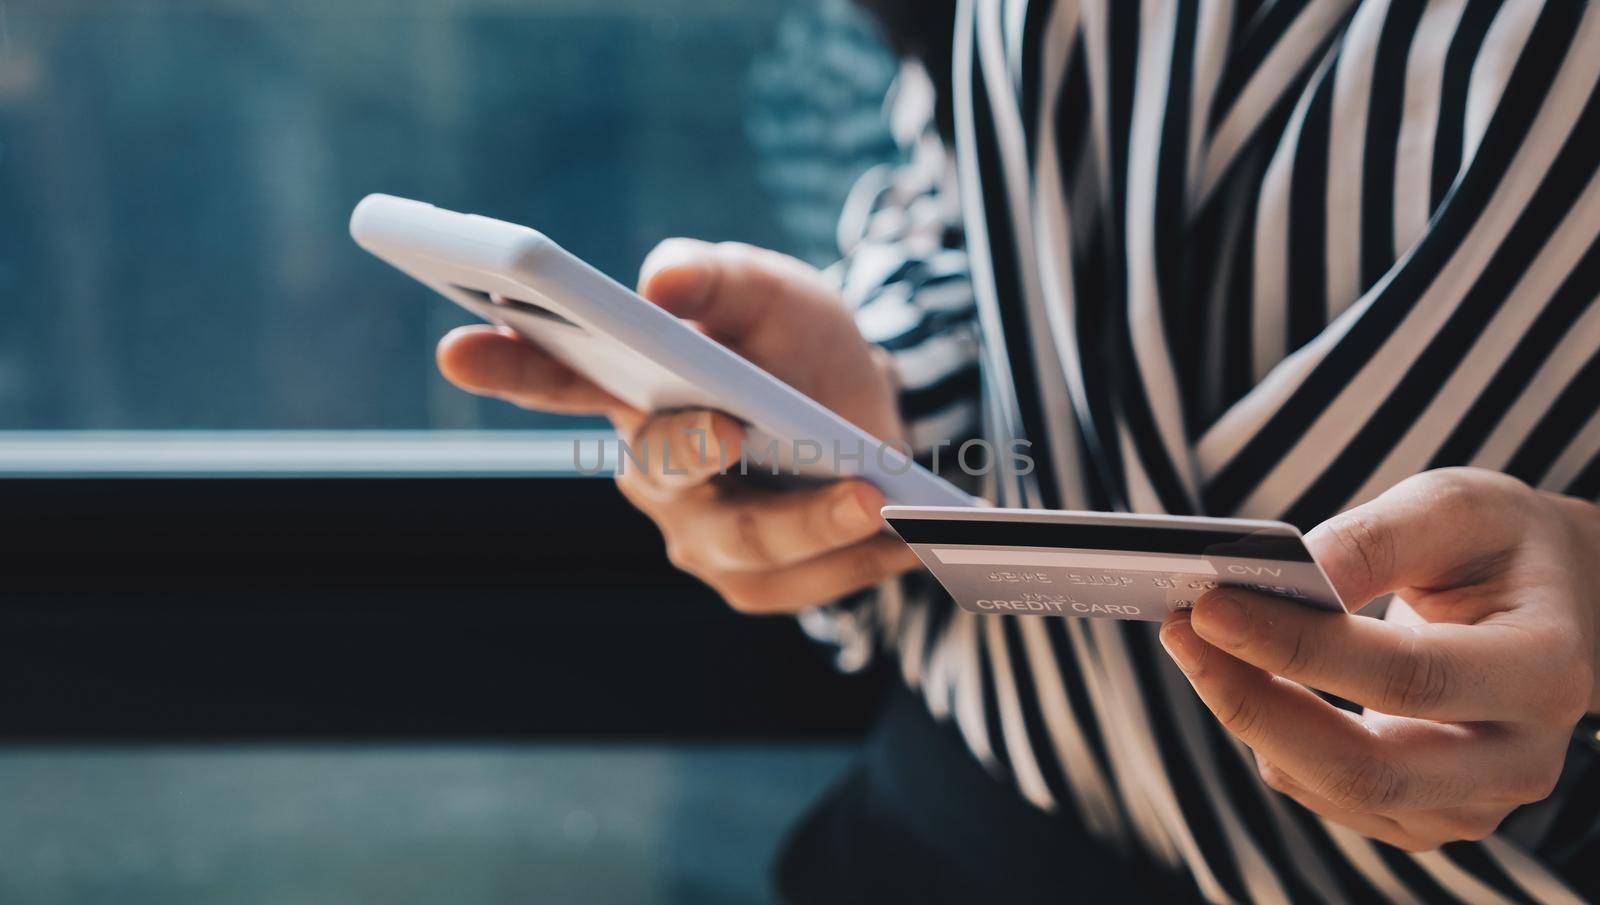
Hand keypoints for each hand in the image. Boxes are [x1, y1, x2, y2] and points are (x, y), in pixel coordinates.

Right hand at [437, 238, 920, 611]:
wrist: (866, 412)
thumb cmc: (796, 345)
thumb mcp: (770, 290)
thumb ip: (718, 276)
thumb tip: (663, 276)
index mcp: (629, 389)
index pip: (553, 376)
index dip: (504, 364)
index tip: (456, 345)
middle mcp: (649, 470)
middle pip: (658, 471)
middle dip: (692, 449)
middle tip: (733, 425)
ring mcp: (696, 534)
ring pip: (739, 543)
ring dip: (809, 523)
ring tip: (878, 499)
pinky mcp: (752, 581)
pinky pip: (799, 585)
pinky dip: (857, 561)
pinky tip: (912, 539)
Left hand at [1160, 467, 1599, 850]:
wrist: (1546, 604)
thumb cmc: (1497, 547)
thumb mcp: (1457, 507)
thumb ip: (1376, 538)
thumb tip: (1290, 572)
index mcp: (1544, 671)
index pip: (1407, 678)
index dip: (1297, 647)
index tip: (1210, 605)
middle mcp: (1517, 759)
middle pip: (1366, 766)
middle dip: (1254, 701)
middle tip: (1179, 630)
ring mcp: (1469, 802)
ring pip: (1334, 785)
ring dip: (1246, 713)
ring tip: (1190, 639)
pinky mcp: (1419, 814)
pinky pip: (1321, 788)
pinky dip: (1265, 731)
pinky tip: (1233, 672)